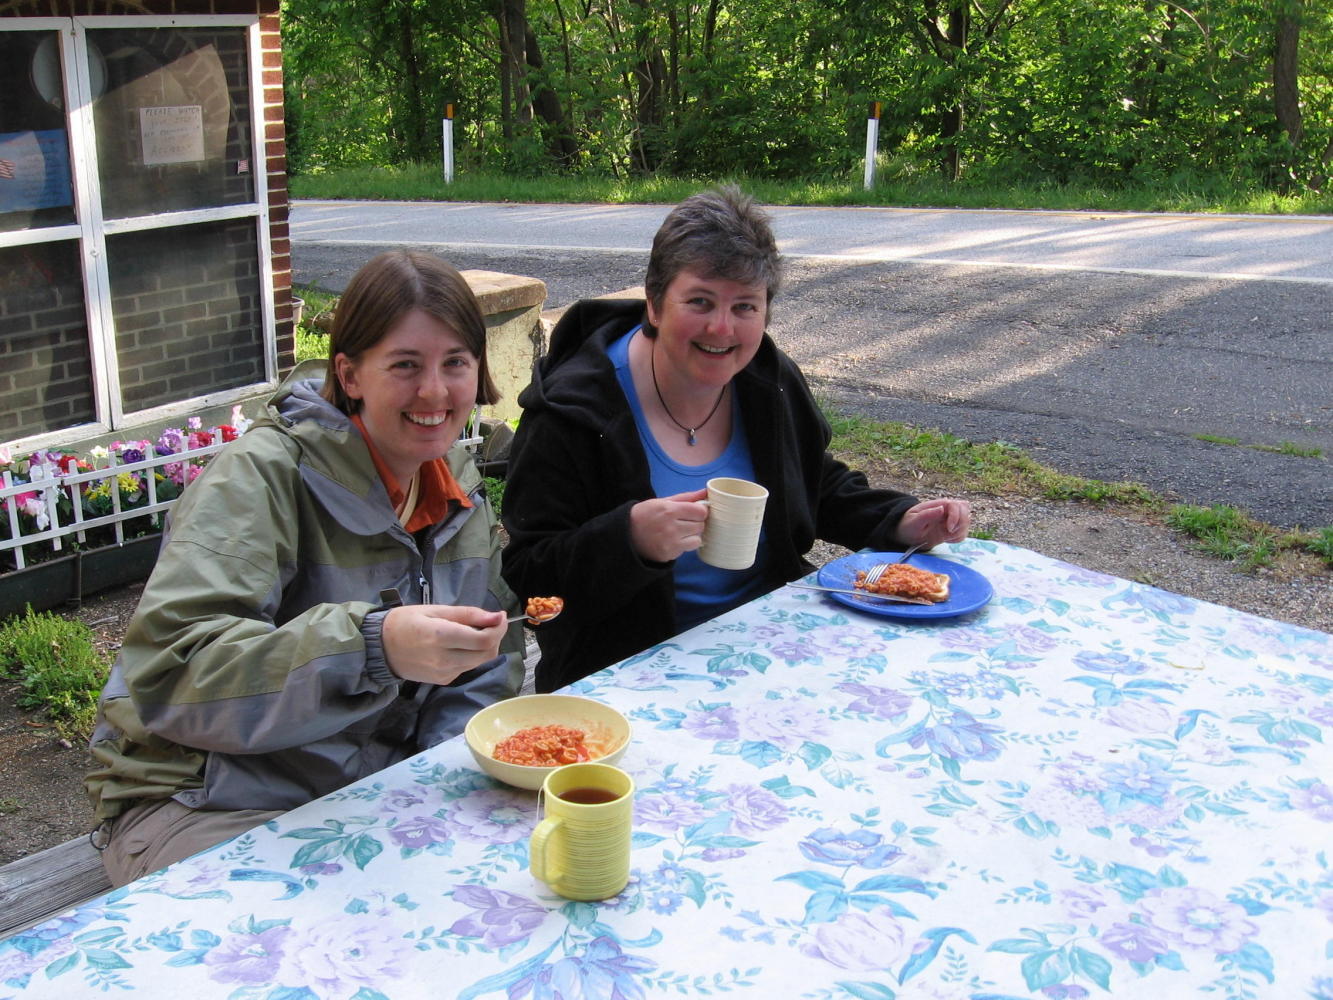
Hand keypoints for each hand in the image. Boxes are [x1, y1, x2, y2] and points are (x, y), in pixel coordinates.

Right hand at [381, 605, 505, 684]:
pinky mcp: (443, 680)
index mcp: (441, 636)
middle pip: (486, 653)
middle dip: (495, 637)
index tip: (501, 616)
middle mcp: (444, 659)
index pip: (483, 639)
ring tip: (473, 632)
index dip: (499, 628)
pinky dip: (472, 655)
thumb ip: (468, 614)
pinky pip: (467, 668)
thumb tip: (497, 616)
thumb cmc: (405, 622)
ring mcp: (444, 673)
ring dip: (485, 647)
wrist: (379, 648)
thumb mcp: (435, 610)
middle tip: (489, 623)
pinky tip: (460, 645)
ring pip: (480, 662)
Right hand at [629, 489, 708, 562]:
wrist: (627, 535)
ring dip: (691, 536)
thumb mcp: (663, 502)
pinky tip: (673, 541)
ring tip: (679, 533)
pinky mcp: (669, 554)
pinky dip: (684, 545)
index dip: (699, 512)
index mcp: (669, 510)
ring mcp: (670, 542)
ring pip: (697, 539)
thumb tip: (705, 491)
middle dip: (695, 523)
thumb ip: (686, 497)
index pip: (700, 512)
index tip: (693, 513)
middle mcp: (671, 526)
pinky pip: (688, 549)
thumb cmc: (646, 515)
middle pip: (700, 525)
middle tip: (683, 522)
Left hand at [896, 498, 970, 548]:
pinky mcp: (951, 531)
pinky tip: (947, 540)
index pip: (957, 505)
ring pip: (966, 522)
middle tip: (949, 533)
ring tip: (947, 537)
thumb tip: (941, 508)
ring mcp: (950, 521)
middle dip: (961, 523)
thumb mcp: (914, 521)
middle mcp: (946, 511)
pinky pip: (962, 533)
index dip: (956, 516)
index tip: (948, 528)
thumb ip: (927, 514)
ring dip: (960, 531)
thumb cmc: (907, 525)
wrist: (905, 535)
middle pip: (965, 511)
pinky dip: (958, 538)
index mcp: (938, 505)